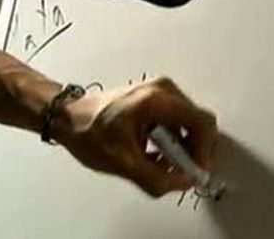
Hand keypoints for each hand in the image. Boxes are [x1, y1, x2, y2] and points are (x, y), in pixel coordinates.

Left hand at [53, 77, 217, 197]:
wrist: (69, 117)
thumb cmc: (88, 129)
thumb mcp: (123, 162)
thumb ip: (157, 178)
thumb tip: (182, 182)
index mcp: (157, 100)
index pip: (201, 122)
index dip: (204, 151)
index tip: (197, 169)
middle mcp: (162, 90)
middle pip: (198, 122)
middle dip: (194, 150)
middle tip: (183, 170)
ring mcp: (159, 92)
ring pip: (188, 122)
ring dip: (182, 146)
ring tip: (164, 162)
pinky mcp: (154, 99)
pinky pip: (176, 121)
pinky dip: (173, 140)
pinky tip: (157, 153)